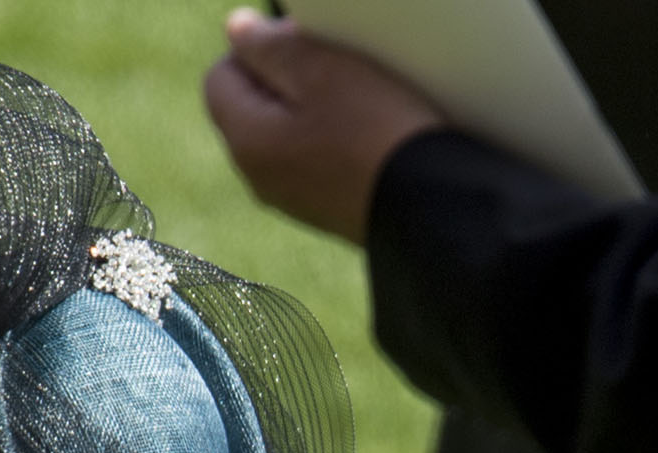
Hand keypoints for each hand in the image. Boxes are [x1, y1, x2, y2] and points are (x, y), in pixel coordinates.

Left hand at [205, 8, 448, 243]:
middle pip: (255, 108)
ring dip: (316, 112)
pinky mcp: (330, 215)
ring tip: (361, 103)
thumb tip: (237, 32)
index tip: (307, 44)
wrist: (435, 211)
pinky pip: (318, 163)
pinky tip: (372, 138)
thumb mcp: (320, 70)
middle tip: (337, 70)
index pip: (222, 75)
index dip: (259, 49)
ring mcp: (296, 202)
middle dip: (287, 81)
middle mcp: (261, 179)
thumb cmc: (376, 133)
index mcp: (246, 142)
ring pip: (289, 136)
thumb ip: (269, 46)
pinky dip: (336, 143)